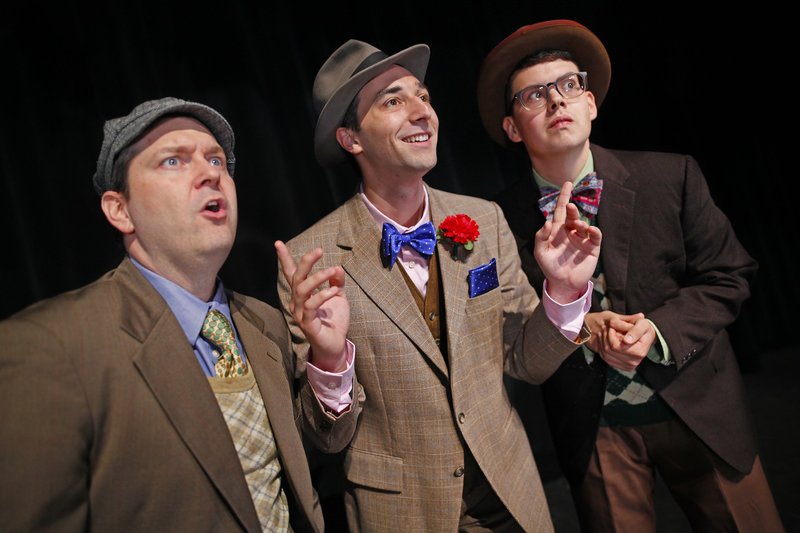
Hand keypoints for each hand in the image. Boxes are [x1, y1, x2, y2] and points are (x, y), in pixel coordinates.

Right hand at [275, 241, 349, 371]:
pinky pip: (311, 305)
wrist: (335, 345)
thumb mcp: (338, 297)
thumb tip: (337, 268)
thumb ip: (337, 282)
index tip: (278, 243)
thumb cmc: (333, 321)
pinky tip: (334, 291)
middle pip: (296, 278)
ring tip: (332, 270)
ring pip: (302, 290)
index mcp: (302, 294)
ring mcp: (300, 313)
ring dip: (317, 278)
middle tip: (319, 250)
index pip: (291, 274)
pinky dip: (322, 295)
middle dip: (306, 262)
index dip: (284, 259)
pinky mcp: (307, 323)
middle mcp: (297, 302)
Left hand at [534, 181, 601, 302]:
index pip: (561, 211)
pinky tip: (590, 229)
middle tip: (571, 207)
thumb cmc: (550, 267)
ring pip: (583, 224)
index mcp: (558, 230)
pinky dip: (594, 231)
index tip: (567, 183)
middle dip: (572, 210)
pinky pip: (595, 236)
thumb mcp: (540, 252)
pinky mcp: (592, 247)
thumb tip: (547, 223)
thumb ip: (541, 237)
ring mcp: (582, 239)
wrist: (563, 284)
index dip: (564, 197)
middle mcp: (571, 232)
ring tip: (578, 226)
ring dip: (581, 222)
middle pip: (572, 216)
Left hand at [586, 311, 654, 370]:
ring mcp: (626, 366)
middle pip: (608, 350)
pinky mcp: (621, 367)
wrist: (646, 335)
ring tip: (605, 331)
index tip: (611, 326)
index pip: (615, 345)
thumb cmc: (643, 328)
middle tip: (606, 327)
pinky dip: (602, 347)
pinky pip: (605, 358)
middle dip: (605, 337)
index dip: (610, 334)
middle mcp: (633, 362)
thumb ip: (635, 331)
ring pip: (605, 354)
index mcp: (639, 352)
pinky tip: (605, 338)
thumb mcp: (642, 324)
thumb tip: (626, 341)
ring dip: (602, 341)